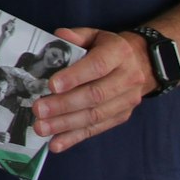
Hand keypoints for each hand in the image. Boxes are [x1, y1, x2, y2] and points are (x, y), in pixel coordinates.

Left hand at [30, 28, 152, 152]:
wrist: (142, 63)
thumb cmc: (107, 48)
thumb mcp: (94, 35)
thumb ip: (75, 36)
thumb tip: (59, 36)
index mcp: (119, 53)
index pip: (97, 66)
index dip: (74, 77)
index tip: (51, 85)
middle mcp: (127, 78)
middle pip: (95, 95)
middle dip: (64, 105)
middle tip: (38, 110)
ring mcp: (126, 100)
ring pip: (95, 116)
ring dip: (66, 124)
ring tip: (41, 128)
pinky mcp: (121, 116)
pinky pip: (97, 129)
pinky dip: (75, 138)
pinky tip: (56, 144)